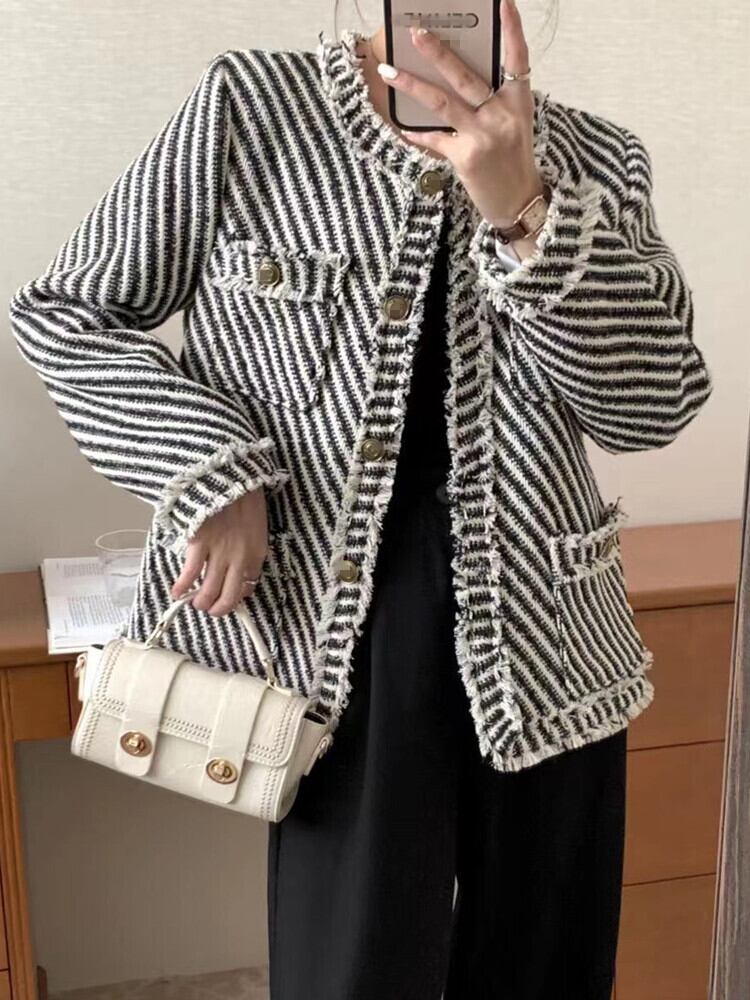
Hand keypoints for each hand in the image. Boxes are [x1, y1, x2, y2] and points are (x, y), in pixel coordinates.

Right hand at [170, 487, 268, 615]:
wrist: (231, 476)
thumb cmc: (245, 495)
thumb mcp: (257, 525)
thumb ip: (250, 547)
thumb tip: (241, 566)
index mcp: (257, 553)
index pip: (249, 587)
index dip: (237, 597)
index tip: (230, 598)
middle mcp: (240, 558)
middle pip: (228, 596)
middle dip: (218, 608)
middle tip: (211, 609)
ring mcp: (220, 553)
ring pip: (209, 591)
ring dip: (200, 602)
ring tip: (194, 602)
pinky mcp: (200, 544)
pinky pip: (190, 573)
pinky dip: (182, 586)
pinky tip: (177, 591)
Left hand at [376, 0, 544, 229]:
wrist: (518, 202)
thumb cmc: (512, 160)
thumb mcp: (513, 123)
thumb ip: (494, 99)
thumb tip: (457, 75)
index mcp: (518, 101)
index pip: (517, 58)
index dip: (511, 28)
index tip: (502, 1)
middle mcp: (502, 115)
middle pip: (466, 76)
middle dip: (438, 52)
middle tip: (416, 31)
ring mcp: (483, 136)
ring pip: (442, 102)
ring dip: (412, 84)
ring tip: (389, 70)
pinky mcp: (465, 157)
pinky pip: (435, 138)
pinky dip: (417, 133)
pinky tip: (403, 128)